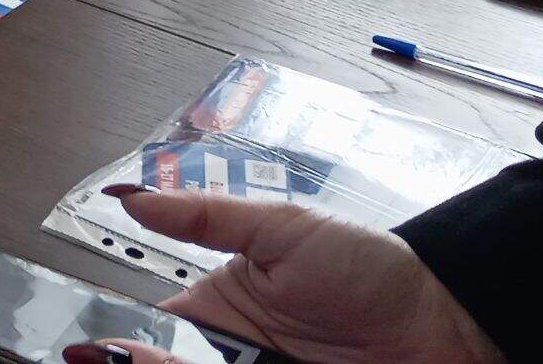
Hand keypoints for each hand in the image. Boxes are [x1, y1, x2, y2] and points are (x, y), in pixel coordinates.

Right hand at [60, 188, 504, 363]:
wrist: (452, 325)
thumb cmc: (373, 270)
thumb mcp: (282, 228)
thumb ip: (204, 217)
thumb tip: (132, 196)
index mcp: (216, 313)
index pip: (148, 337)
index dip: (117, 347)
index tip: (91, 351)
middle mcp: (234, 360)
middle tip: (128, 360)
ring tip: (161, 363)